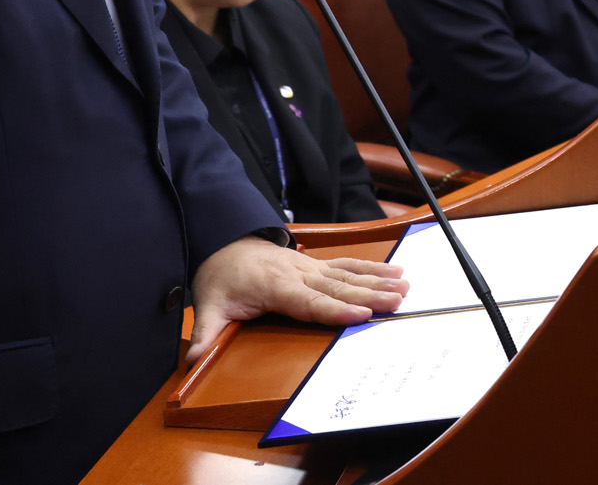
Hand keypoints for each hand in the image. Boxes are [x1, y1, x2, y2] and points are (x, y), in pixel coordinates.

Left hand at [185, 237, 406, 366]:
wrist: (223, 240)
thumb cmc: (220, 275)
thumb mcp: (207, 303)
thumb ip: (204, 331)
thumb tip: (193, 358)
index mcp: (274, 286)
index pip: (309, 301)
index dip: (335, 309)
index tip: (361, 315)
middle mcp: (297, 273)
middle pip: (337, 287)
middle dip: (369, 295)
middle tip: (397, 301)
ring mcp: (309, 266)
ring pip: (347, 274)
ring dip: (377, 280)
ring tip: (404, 286)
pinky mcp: (315, 264)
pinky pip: (347, 265)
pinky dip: (371, 269)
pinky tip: (394, 272)